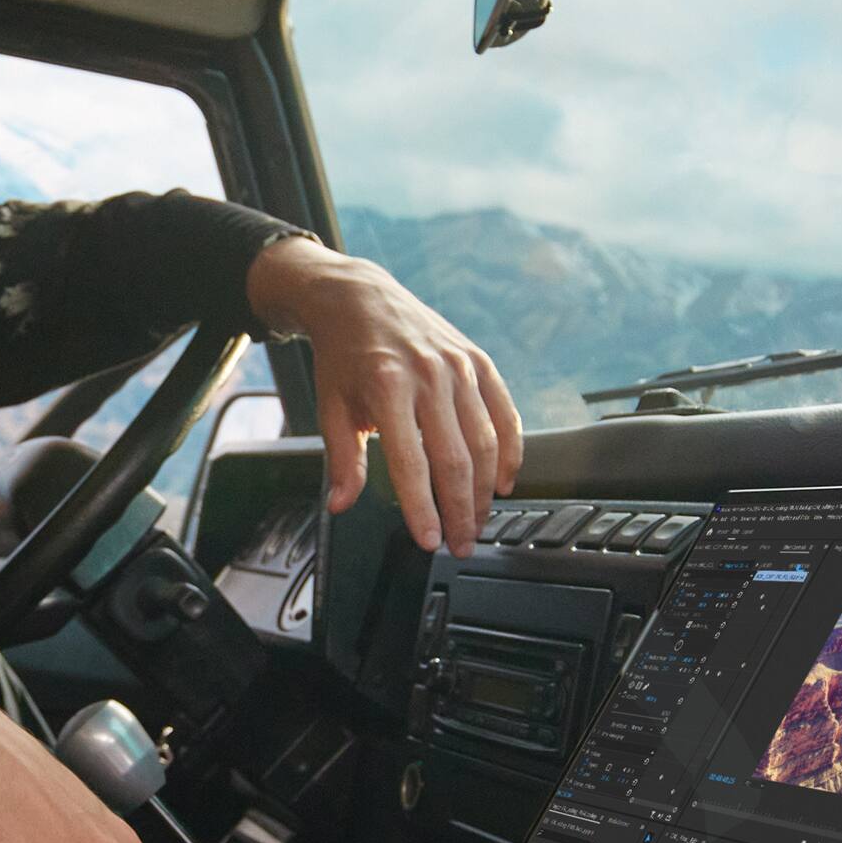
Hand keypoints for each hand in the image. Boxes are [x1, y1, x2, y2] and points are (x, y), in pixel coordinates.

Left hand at [246, 237, 522, 554]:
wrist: (359, 298)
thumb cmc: (343, 356)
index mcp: (388, 388)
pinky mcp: (478, 361)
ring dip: (485, 491)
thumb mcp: (331, 406)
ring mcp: (459, 367)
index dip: (423, 509)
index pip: (411, 463)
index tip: (430, 542)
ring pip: (485, 442)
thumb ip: (342, 459)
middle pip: (456, 459)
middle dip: (461, 511)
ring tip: (478, 522)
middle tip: (460, 544)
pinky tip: (504, 483)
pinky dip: (509, 452)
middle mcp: (430, 376)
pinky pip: (504, 414)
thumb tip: (340, 505)